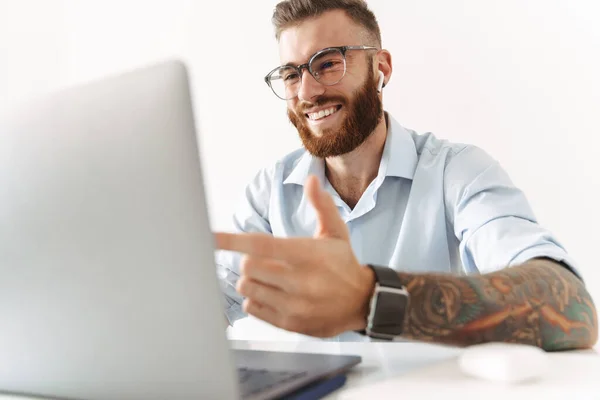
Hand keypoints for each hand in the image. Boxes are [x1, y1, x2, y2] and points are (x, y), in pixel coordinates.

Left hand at [214, 175, 374, 336]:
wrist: (363, 303)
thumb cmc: (343, 264)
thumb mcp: (336, 233)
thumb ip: (322, 206)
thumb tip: (311, 180)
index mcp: (308, 255)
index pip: (262, 245)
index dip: (232, 240)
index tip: (210, 237)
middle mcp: (301, 282)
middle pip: (249, 267)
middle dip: (250, 260)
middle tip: (264, 259)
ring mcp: (294, 305)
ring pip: (248, 289)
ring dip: (252, 280)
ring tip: (270, 277)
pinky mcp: (290, 324)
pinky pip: (253, 309)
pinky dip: (256, 299)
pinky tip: (273, 294)